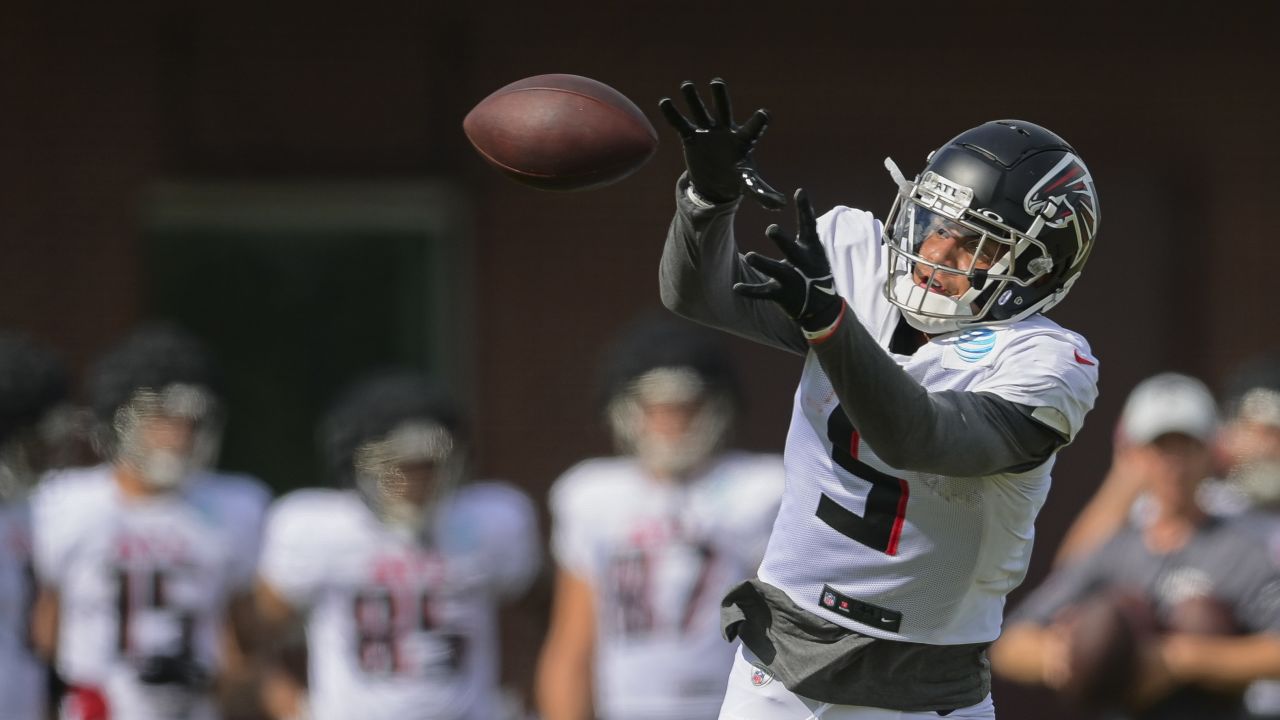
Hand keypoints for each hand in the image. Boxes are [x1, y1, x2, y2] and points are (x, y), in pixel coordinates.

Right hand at [658, 78, 785, 208]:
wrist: (716, 180)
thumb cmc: (736, 176)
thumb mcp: (749, 184)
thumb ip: (762, 192)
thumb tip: (781, 205)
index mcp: (744, 140)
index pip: (754, 128)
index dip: (759, 121)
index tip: (764, 114)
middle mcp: (725, 130)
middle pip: (724, 109)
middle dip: (720, 96)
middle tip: (717, 82)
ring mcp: (707, 131)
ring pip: (700, 111)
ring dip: (693, 98)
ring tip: (686, 85)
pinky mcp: (692, 137)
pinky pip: (681, 124)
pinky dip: (673, 114)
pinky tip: (664, 102)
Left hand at [733, 189, 842, 331]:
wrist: (822, 307)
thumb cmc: (814, 269)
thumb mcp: (814, 247)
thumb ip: (806, 224)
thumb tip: (802, 191)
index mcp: (811, 250)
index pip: (808, 226)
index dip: (805, 209)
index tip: (799, 192)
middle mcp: (803, 264)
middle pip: (792, 251)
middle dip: (782, 241)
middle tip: (770, 228)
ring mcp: (793, 281)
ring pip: (777, 272)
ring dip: (764, 264)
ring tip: (750, 256)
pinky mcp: (782, 295)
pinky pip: (763, 293)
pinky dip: (750, 291)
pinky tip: (735, 288)